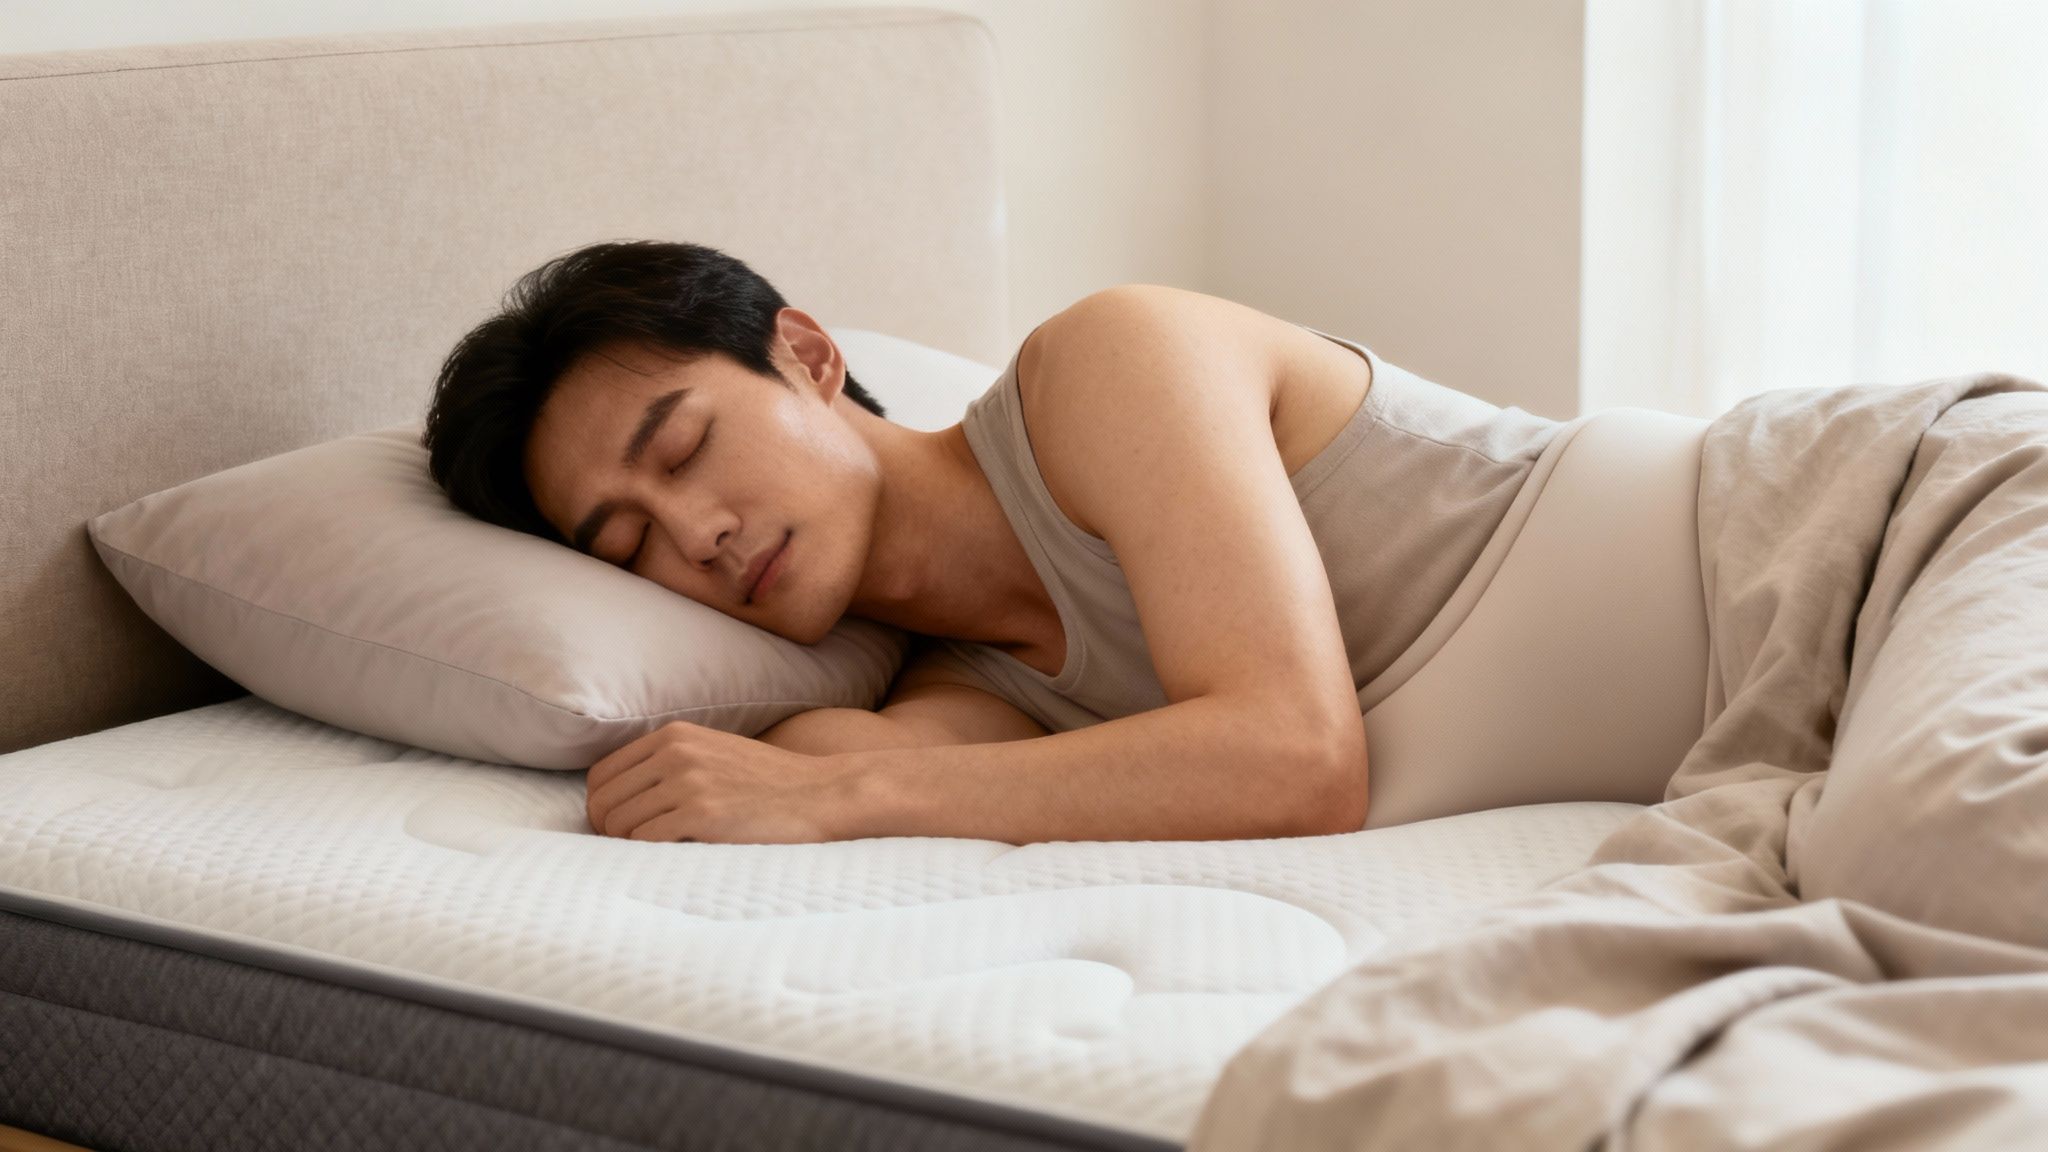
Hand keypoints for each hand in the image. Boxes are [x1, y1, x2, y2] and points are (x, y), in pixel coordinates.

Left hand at [585, 720, 849, 843]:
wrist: (823, 795)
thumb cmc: (770, 784)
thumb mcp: (714, 753)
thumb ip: (670, 763)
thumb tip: (618, 798)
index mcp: (674, 735)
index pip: (601, 775)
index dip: (602, 807)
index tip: (619, 828)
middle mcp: (675, 753)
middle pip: (603, 802)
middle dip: (609, 832)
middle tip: (633, 851)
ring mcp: (688, 783)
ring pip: (620, 825)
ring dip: (630, 848)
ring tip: (659, 854)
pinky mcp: (702, 814)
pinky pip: (645, 842)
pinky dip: (650, 856)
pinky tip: (677, 855)